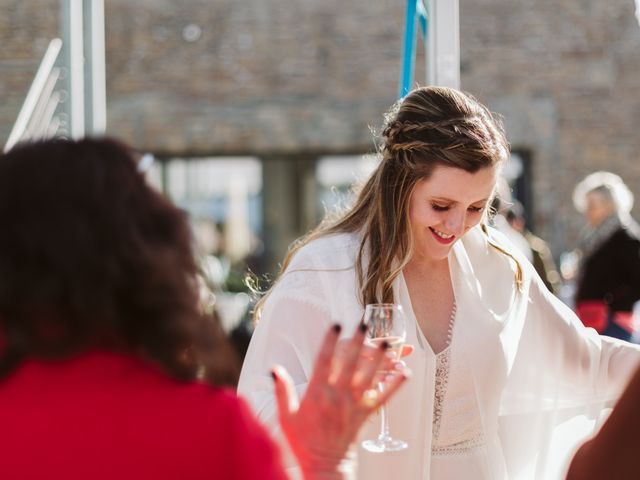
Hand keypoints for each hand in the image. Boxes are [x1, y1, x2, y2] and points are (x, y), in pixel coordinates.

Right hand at [271, 323, 409, 479]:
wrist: (323, 464)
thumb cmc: (303, 440)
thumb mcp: (286, 416)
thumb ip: (282, 390)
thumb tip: (274, 369)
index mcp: (317, 394)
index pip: (324, 361)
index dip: (329, 341)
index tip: (335, 325)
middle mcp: (337, 396)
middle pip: (349, 363)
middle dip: (357, 341)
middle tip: (364, 323)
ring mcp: (353, 405)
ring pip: (369, 377)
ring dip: (379, 359)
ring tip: (387, 341)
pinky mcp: (366, 414)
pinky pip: (383, 397)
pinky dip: (395, 385)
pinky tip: (405, 372)